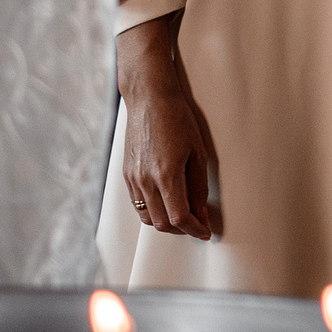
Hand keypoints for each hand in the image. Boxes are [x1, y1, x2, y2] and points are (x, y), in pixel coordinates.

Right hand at [117, 15, 218, 239]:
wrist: (149, 98)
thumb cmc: (178, 119)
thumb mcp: (197, 151)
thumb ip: (198, 186)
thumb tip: (201, 212)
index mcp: (166, 174)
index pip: (179, 217)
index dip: (194, 229)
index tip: (205, 232)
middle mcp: (146, 180)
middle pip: (162, 223)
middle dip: (182, 229)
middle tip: (197, 223)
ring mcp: (133, 178)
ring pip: (147, 217)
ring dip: (166, 222)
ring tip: (183, 214)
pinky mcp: (126, 174)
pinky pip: (138, 204)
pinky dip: (152, 211)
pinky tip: (166, 202)